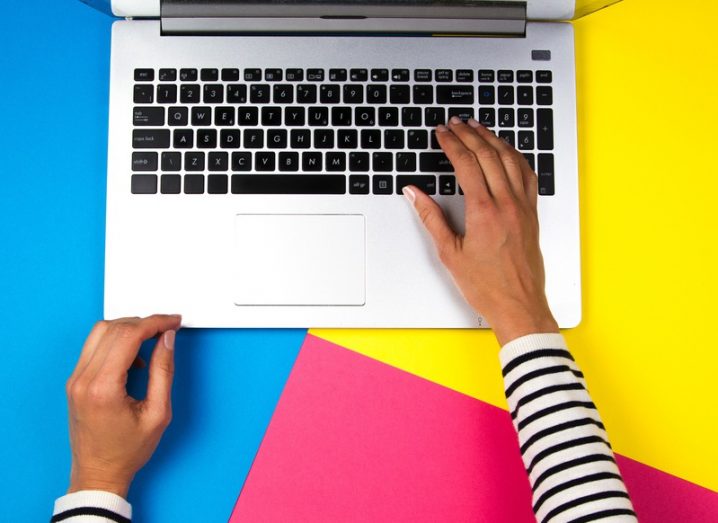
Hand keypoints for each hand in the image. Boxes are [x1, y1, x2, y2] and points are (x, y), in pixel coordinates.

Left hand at [65, 314, 181, 497]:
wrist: (98, 473)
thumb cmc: (127, 451)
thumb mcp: (158, 413)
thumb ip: (164, 372)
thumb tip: (167, 340)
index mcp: (103, 387)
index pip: (129, 335)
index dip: (155, 323)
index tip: (173, 322)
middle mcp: (83, 379)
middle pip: (114, 328)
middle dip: (144, 322)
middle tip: (167, 329)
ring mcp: (75, 379)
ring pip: (100, 331)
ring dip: (128, 329)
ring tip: (151, 340)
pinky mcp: (74, 381)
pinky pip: (94, 346)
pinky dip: (116, 341)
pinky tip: (133, 358)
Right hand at [404, 116, 558, 345]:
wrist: (518, 305)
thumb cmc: (487, 285)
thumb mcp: (450, 253)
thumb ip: (431, 218)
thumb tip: (414, 194)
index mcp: (484, 211)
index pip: (466, 164)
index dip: (451, 143)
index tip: (442, 132)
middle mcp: (507, 204)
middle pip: (488, 155)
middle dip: (469, 134)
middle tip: (455, 123)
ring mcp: (523, 206)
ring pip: (510, 159)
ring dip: (493, 139)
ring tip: (479, 127)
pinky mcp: (532, 213)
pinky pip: (527, 174)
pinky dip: (515, 156)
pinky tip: (507, 151)